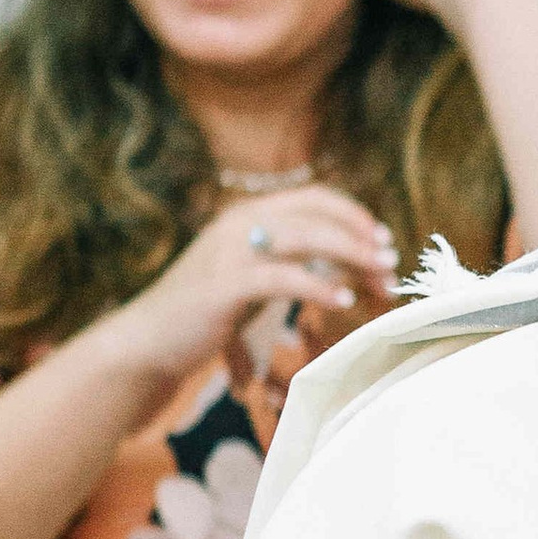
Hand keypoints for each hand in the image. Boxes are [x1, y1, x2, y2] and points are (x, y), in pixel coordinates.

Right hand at [110, 187, 400, 409]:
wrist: (147, 341)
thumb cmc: (204, 317)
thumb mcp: (252, 281)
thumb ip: (290, 267)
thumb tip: (345, 271)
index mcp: (247, 216)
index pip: (313, 197)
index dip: (354, 215)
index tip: (383, 241)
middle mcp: (239, 223)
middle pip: (317, 215)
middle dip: (361, 237)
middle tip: (390, 263)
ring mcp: (230, 251)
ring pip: (306, 238)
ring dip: (351, 256)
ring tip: (379, 277)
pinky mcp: (225, 285)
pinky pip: (284, 277)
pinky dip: (320, 286)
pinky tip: (344, 302)